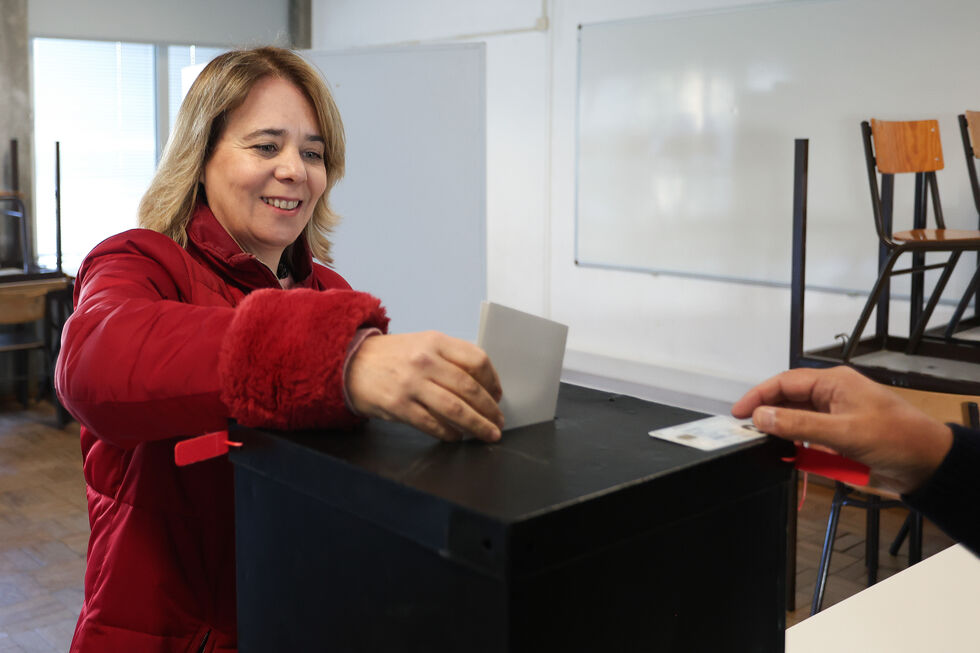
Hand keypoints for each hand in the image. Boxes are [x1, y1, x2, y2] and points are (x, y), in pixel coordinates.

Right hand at [346, 331, 503, 441]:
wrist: (351, 363)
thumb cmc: (393, 356)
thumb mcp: (423, 344)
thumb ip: (451, 359)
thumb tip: (483, 386)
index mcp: (435, 342)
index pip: (477, 360)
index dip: (493, 381)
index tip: (498, 395)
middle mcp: (425, 361)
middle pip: (469, 389)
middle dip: (489, 409)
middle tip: (498, 422)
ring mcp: (411, 384)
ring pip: (455, 409)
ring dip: (476, 425)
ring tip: (487, 434)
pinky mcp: (399, 406)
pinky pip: (433, 424)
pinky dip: (450, 433)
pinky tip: (457, 436)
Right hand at [731, 366, 952, 492]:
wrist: (929, 466)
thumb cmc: (899, 439)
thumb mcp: (844, 432)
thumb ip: (799, 424)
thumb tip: (763, 417)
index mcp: (834, 383)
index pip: (784, 383)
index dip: (759, 397)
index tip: (739, 413)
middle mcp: (832, 396)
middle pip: (788, 402)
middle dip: (768, 417)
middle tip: (747, 432)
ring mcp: (836, 418)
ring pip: (797, 424)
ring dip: (786, 437)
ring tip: (768, 448)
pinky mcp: (840, 439)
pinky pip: (811, 442)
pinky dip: (801, 452)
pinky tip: (794, 459)